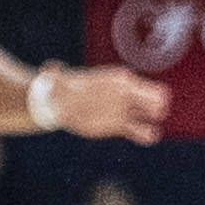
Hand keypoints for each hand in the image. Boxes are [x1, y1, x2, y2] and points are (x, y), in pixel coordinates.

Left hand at [50, 64, 166, 142]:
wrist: (60, 105)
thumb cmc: (61, 89)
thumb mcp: (58, 82)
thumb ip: (57, 75)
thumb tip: (50, 67)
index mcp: (119, 80)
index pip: (145, 86)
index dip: (149, 97)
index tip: (138, 106)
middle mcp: (126, 93)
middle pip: (154, 99)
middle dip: (154, 109)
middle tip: (141, 117)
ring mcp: (124, 109)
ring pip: (149, 116)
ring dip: (150, 125)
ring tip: (146, 133)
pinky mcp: (119, 125)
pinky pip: (139, 131)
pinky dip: (145, 135)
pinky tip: (147, 137)